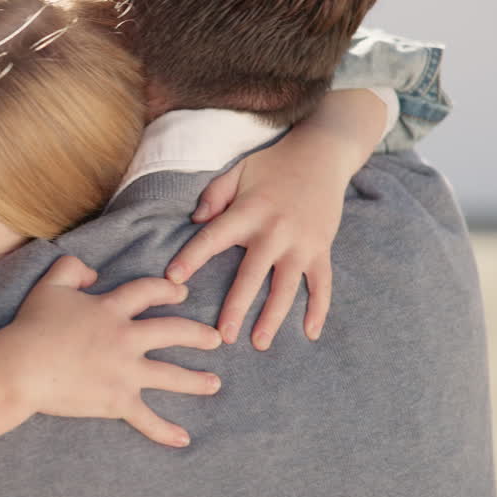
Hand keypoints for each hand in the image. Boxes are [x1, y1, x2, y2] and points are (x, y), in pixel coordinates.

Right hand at [7, 256, 222, 446]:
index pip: (149, 292)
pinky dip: (165, 431)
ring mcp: (125, 372)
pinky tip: (183, 439)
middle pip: (173, 332)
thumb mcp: (50, 285)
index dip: (168, 290)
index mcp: (111, 309)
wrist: (23, 366)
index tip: (182, 293)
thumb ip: (72, 268)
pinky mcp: (117, 400)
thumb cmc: (32, 326)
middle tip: (216, 339)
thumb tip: (94, 273)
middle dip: (198, 335)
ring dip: (196, 380)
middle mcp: (126, 338)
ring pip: (171, 375)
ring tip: (214, 383)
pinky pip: (147, 419)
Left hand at [164, 134, 346, 349]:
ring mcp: (302, 243)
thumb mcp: (238, 171)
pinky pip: (322, 284)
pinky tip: (310, 334)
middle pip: (251, 275)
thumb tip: (195, 222)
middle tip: (221, 336)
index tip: (173, 279)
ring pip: (286, 288)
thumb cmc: (273, 164)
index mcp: (248, 212)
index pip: (213, 238)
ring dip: (273, 317)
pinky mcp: (322, 249)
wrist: (324, 154)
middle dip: (236, 307)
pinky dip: (319, 309)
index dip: (192, 257)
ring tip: (259, 343)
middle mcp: (275, 231)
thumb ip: (213, 196)